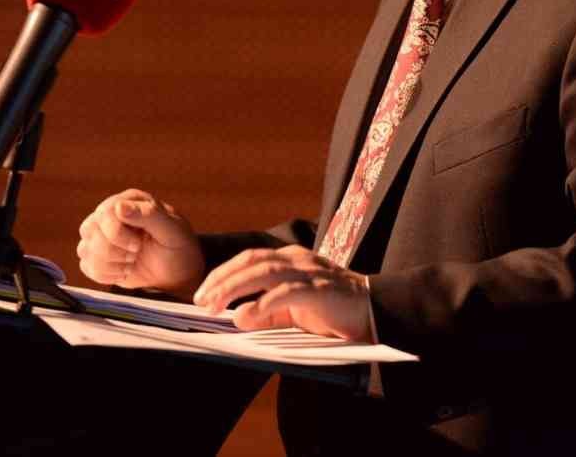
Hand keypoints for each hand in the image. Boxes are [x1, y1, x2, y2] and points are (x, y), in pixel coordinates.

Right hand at [75, 188, 204, 297]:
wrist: (178, 272)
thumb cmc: (177, 246)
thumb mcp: (172, 230)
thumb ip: (148, 215)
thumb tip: (120, 206)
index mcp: (130, 201)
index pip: (105, 213)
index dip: (117, 233)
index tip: (137, 245)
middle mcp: (111, 215)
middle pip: (89, 230)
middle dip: (113, 250)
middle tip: (136, 254)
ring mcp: (102, 236)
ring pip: (84, 249)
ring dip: (109, 263)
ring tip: (131, 262)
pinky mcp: (98, 256)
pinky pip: (85, 265)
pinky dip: (104, 274)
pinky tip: (123, 271)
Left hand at [193, 245, 374, 341]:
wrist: (375, 310)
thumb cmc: (333, 311)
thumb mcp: (294, 312)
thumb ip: (267, 314)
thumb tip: (237, 316)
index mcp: (291, 259)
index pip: (249, 258)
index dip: (223, 273)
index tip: (202, 292)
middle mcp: (298, 259)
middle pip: (251, 260)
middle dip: (222, 279)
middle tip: (201, 299)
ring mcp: (310, 271)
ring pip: (264, 271)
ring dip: (235, 287)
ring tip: (215, 305)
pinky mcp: (320, 288)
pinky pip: (287, 292)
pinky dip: (263, 302)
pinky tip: (247, 314)